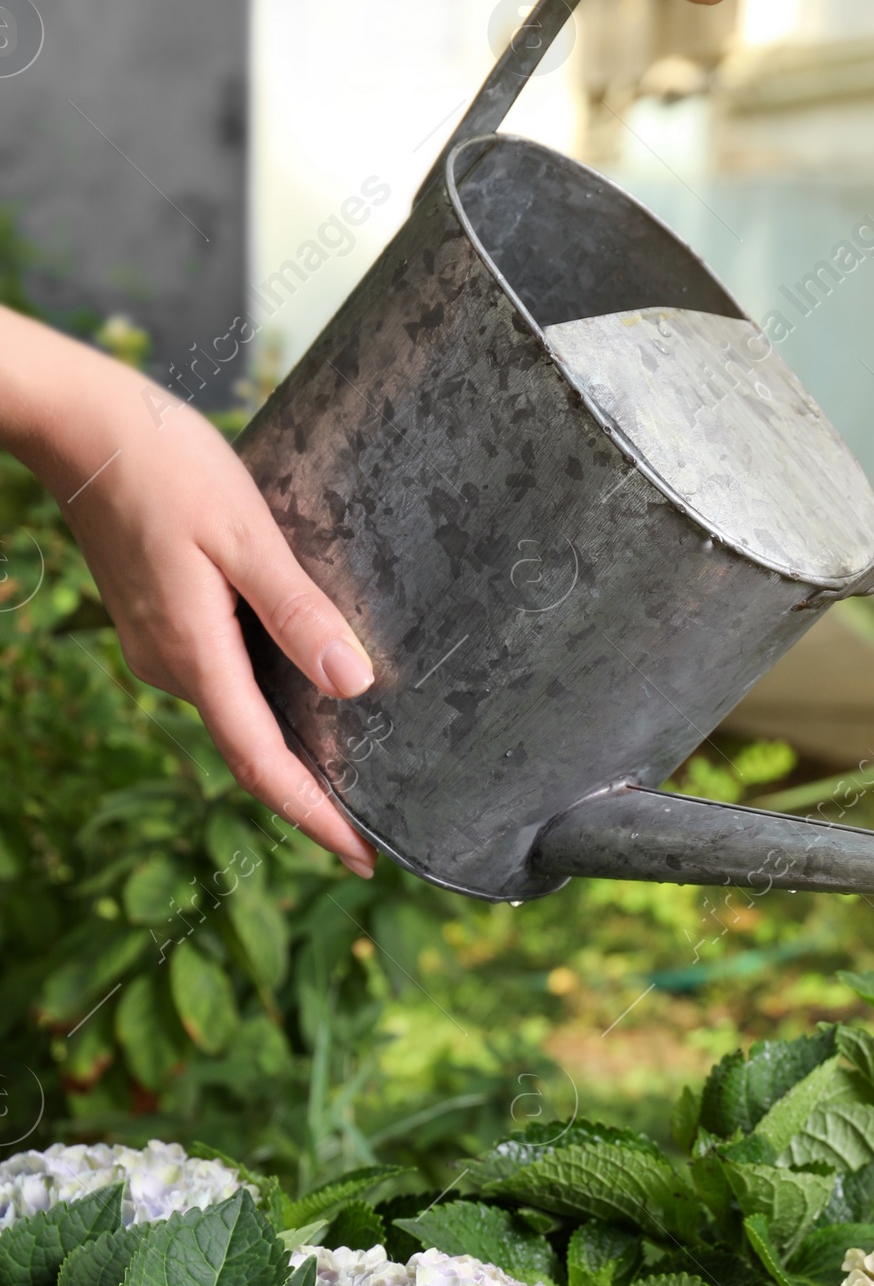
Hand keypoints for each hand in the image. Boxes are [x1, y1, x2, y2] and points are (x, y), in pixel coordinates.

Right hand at [0, 309, 376, 875]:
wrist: (81, 425)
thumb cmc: (166, 465)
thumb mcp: (246, 535)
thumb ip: (299, 612)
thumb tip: (354, 686)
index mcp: (196, 656)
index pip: (263, 765)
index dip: (316, 819)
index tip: (366, 860)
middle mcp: (172, 667)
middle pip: (253, 752)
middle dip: (313, 795)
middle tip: (381, 828)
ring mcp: (161, 648)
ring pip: (238, 716)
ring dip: (293, 748)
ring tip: (359, 771)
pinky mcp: (161, 622)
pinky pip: (224, 681)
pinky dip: (270, 703)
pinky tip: (310, 697)